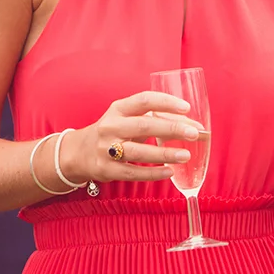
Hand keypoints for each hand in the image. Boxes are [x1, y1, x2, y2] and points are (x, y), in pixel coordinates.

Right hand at [56, 92, 204, 187]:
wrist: (79, 153)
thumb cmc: (113, 132)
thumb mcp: (125, 118)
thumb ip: (153, 119)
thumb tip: (191, 125)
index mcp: (118, 109)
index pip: (144, 100)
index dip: (166, 102)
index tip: (186, 107)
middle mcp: (111, 127)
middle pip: (144, 125)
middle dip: (172, 129)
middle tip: (194, 133)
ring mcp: (107, 149)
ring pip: (139, 151)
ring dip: (165, 154)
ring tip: (186, 155)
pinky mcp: (107, 170)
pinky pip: (134, 172)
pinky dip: (153, 173)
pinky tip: (169, 171)